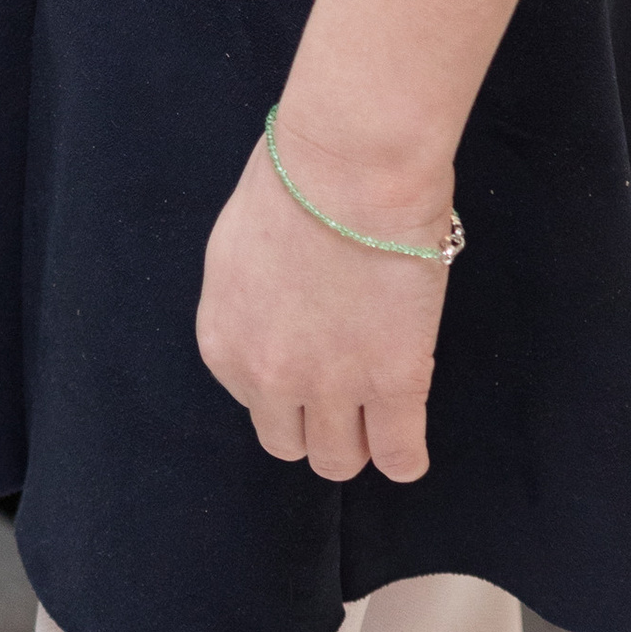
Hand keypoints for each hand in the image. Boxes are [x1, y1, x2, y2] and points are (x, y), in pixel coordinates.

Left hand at [195, 117, 453, 483]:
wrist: (347, 171)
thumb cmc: (293, 183)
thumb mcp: (238, 249)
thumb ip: (249, 303)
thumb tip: (275, 315)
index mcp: (223, 341)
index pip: (250, 401)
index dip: (283, 384)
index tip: (307, 358)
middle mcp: (268, 377)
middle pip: (289, 444)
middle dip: (315, 424)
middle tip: (343, 390)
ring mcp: (331, 387)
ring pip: (339, 461)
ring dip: (357, 441)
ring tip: (376, 413)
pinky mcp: (393, 385)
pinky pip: (398, 457)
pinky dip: (404, 457)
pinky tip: (407, 443)